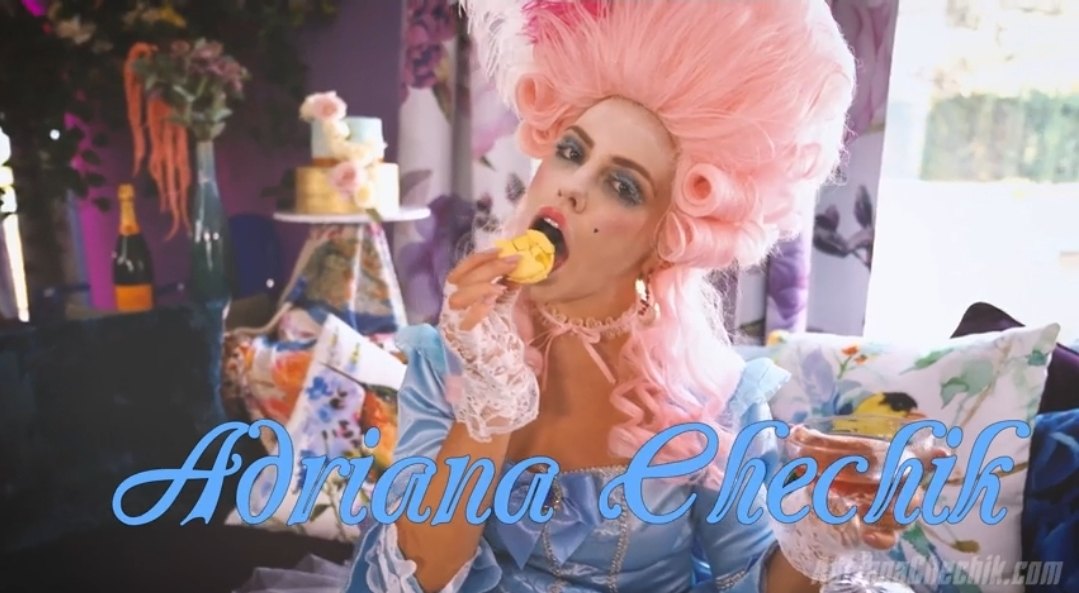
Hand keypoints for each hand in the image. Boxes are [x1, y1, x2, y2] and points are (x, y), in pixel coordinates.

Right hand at [437, 248, 539, 441]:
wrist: (501, 392)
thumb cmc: (506, 357)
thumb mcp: (511, 319)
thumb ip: (511, 298)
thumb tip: (520, 273)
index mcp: (464, 308)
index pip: (460, 275)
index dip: (478, 260)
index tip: (500, 249)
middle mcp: (455, 317)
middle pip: (458, 280)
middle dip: (486, 266)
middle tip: (512, 261)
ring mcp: (456, 330)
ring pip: (457, 296)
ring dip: (482, 283)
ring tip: (503, 283)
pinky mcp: (464, 346)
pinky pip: (465, 322)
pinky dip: (479, 307)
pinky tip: (495, 299)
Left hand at [792, 425, 949, 549]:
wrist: (818, 510)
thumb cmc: (831, 475)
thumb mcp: (819, 458)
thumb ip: (811, 444)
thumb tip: (794, 430)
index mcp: (889, 462)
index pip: (920, 458)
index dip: (933, 457)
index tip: (943, 453)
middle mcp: (897, 487)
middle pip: (915, 486)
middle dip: (906, 484)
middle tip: (891, 478)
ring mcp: (891, 512)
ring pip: (907, 512)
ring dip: (888, 509)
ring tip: (861, 506)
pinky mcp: (880, 532)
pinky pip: (890, 538)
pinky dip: (880, 535)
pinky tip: (866, 531)